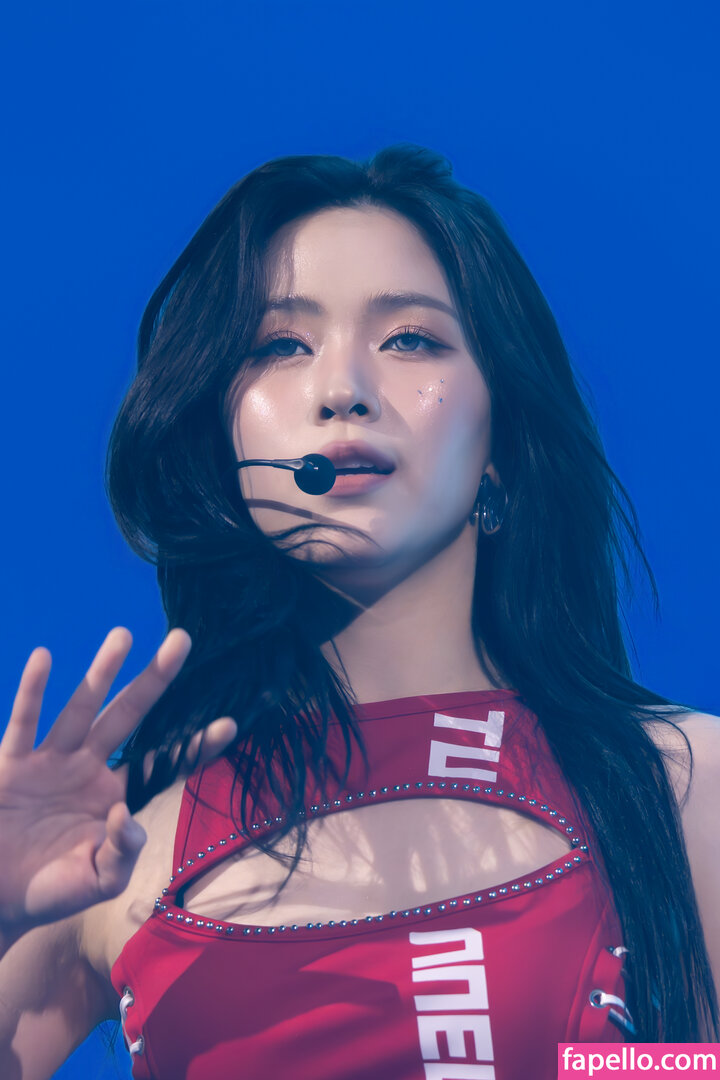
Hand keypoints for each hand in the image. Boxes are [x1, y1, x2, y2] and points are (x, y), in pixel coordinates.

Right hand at [0, 628, 235, 933]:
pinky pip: (24, 723)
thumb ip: (120, 855)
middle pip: (128, 716)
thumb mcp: (98, 883)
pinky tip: (44, 658)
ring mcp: (51, 761)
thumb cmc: (52, 892)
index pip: (162, 764)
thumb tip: (127, 817)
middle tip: (183, 640)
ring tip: (124, 634)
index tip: (231, 725)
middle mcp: (88, 768)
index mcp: (116, 796)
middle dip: (155, 680)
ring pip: (82, 708)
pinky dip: (32, 691)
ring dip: (101, 672)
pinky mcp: (12, 765)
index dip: (193, 746)